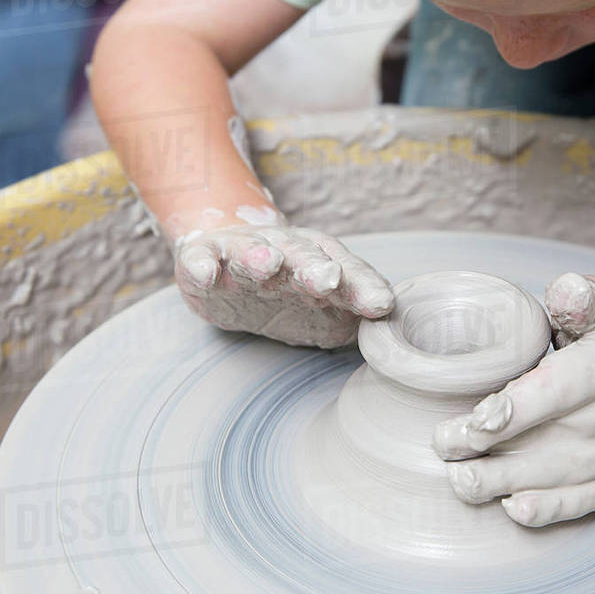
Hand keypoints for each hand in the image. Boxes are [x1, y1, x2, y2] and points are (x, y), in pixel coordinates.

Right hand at [175, 225, 394, 347]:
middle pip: (304, 258)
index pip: (349, 273)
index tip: (380, 305)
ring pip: (253, 253)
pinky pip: (201, 261)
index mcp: (322, 261)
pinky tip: (206, 273)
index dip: (364, 288)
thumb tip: (393, 342)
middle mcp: (286, 251)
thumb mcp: (326, 307)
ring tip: (266, 263)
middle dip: (316, 268)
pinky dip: (202, 266)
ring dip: (260, 257)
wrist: (228, 260)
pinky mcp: (205, 259)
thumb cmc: (287, 289)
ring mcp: (244, 253)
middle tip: (328, 279)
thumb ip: (355, 316)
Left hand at [432, 272, 594, 526]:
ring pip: (564, 473)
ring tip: (461, 480)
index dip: (517, 408)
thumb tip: (563, 291)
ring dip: (508, 482)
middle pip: (554, 436)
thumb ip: (581, 294)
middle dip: (494, 447)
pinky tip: (513, 509)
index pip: (562, 389)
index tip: (475, 420)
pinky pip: (589, 499)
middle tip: (445, 446)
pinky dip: (551, 508)